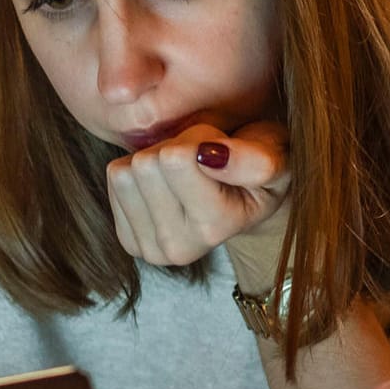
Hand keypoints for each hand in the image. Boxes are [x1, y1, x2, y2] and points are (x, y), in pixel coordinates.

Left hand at [104, 120, 289, 270]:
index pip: (176, 158)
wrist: (244, 200)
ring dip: (154, 160)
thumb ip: (253, 160)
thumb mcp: (274, 156)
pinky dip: (137, 172)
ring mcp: (150, 250)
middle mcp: (179, 249)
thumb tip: (212, 156)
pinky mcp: (129, 241)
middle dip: (174, 150)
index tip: (220, 152)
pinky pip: (115, 182)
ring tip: (186, 173)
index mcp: (214, 229)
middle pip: (145, 165)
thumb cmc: (260, 167)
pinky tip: (167, 186)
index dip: (199, 138)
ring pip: (125, 174)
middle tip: (201, 163)